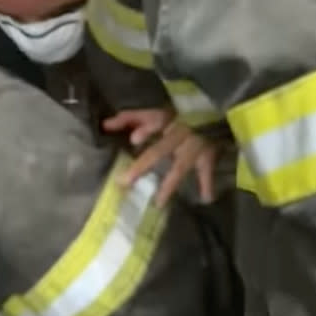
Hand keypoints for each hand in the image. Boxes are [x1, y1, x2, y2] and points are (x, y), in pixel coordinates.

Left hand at [104, 110, 220, 206]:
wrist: (210, 112)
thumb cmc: (176, 114)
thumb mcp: (153, 112)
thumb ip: (129, 118)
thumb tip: (105, 125)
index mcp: (165, 120)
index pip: (153, 122)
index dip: (144, 130)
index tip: (133, 140)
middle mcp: (178, 134)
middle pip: (159, 151)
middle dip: (142, 167)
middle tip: (125, 182)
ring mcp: (194, 146)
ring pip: (179, 168)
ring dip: (168, 186)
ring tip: (158, 203)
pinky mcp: (208, 155)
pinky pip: (206, 172)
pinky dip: (207, 185)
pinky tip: (207, 199)